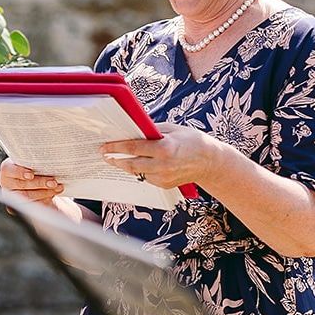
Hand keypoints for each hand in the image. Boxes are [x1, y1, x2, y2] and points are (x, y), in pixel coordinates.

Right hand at [0, 157, 64, 203]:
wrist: (33, 178)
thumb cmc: (30, 165)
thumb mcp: (28, 160)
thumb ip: (32, 159)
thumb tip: (45, 157)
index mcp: (7, 169)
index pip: (10, 170)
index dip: (20, 173)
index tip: (31, 175)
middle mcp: (7, 183)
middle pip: (22, 185)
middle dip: (39, 183)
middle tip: (53, 182)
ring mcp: (14, 195)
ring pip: (28, 196)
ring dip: (45, 192)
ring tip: (57, 187)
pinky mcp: (22, 204)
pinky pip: (33, 203)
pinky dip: (45, 199)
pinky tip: (54, 193)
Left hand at [101, 122, 221, 189]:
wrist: (211, 162)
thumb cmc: (191, 140)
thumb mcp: (171, 128)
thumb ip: (150, 130)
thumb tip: (131, 129)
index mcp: (164, 148)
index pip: (133, 148)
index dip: (115, 147)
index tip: (103, 146)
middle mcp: (163, 165)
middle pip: (130, 165)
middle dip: (114, 159)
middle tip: (103, 154)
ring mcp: (164, 178)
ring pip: (136, 172)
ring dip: (124, 166)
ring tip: (115, 159)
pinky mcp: (165, 185)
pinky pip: (146, 177)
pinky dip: (139, 171)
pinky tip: (134, 164)